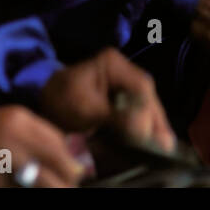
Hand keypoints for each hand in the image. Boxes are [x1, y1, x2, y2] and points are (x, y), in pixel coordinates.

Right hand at [0, 106, 82, 187]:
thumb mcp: (8, 117)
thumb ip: (37, 131)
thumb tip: (66, 151)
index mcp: (20, 120)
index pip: (61, 146)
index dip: (71, 164)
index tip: (75, 173)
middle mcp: (15, 142)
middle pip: (58, 170)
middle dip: (66, 181)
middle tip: (65, 184)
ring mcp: (3, 166)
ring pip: (41, 186)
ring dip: (47, 188)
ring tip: (47, 187)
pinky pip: (19, 191)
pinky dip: (25, 191)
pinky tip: (23, 188)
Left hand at [40, 48, 175, 151]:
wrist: (45, 99)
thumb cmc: (60, 99)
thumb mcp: (85, 108)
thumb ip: (114, 117)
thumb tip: (141, 129)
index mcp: (113, 63)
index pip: (140, 87)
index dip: (146, 112)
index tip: (146, 135)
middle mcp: (125, 69)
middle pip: (148, 96)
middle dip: (156, 120)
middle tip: (164, 145)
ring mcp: (126, 81)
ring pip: (148, 103)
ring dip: (154, 124)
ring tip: (164, 145)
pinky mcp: (125, 95)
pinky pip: (141, 109)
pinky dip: (147, 125)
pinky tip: (155, 140)